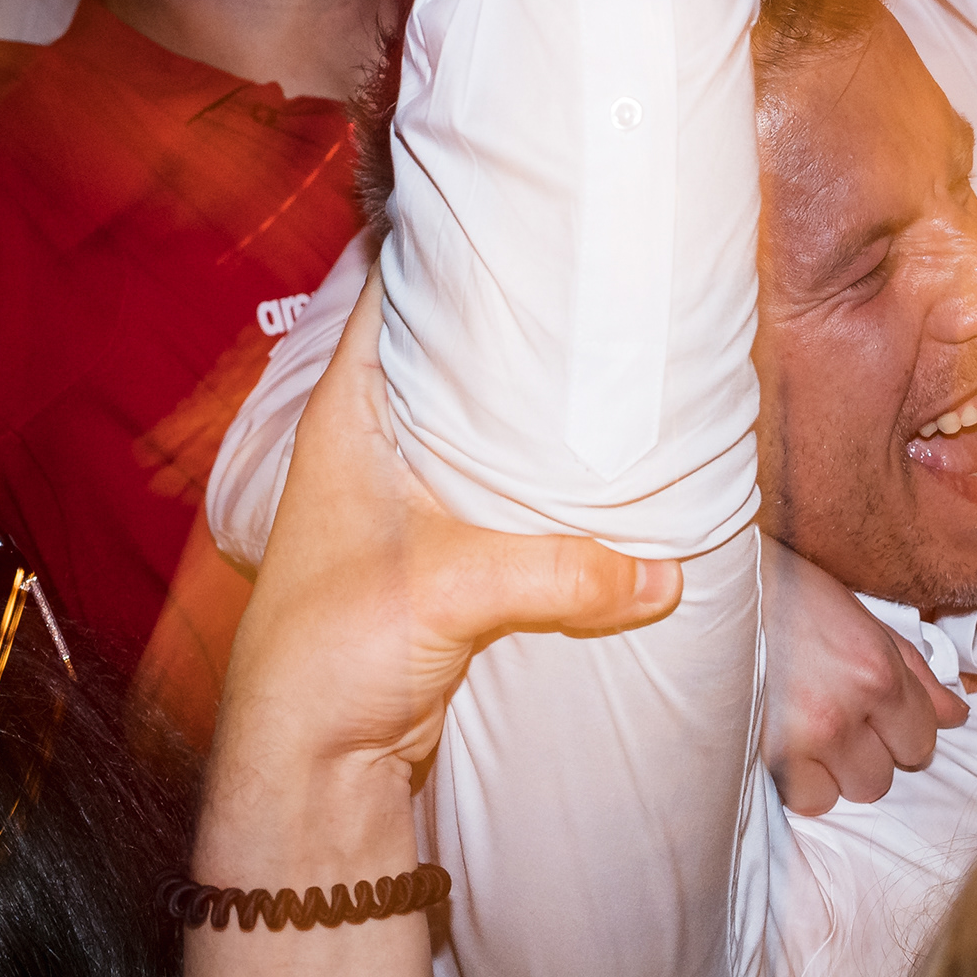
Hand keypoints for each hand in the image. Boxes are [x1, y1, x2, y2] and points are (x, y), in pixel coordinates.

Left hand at [223, 271, 675, 781]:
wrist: (310, 765)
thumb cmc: (332, 655)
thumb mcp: (450, 592)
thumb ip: (561, 572)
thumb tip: (667, 571)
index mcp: (348, 414)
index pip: (391, 290)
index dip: (448, 244)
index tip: (520, 211)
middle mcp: (374, 441)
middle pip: (451, 352)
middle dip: (519, 323)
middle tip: (599, 281)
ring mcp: (409, 498)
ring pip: (483, 424)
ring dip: (538, 406)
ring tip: (615, 359)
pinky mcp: (446, 554)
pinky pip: (508, 490)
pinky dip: (549, 476)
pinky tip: (602, 463)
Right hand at [763, 542, 965, 815]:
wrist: (715, 592)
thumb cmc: (791, 597)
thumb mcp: (863, 618)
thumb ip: (915, 671)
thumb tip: (957, 716)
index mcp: (876, 670)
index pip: (921, 741)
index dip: (902, 733)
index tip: (878, 717)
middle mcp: (846, 710)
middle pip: (885, 776)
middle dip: (870, 755)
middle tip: (841, 722)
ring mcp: (804, 738)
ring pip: (850, 792)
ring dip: (837, 771)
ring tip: (812, 732)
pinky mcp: (767, 756)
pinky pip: (808, 799)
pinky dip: (803, 781)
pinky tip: (788, 745)